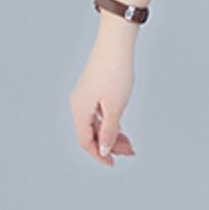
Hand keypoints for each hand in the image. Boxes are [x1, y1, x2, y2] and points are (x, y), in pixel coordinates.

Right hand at [69, 36, 136, 166]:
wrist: (115, 45)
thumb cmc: (115, 73)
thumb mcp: (115, 107)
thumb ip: (109, 130)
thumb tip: (104, 148)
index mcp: (80, 110)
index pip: (85, 141)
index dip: (99, 154)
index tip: (113, 163)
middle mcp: (79, 104)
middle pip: (91, 133)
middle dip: (109, 145)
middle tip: (128, 152)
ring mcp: (85, 97)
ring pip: (96, 124)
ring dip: (111, 135)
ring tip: (129, 142)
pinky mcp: (93, 90)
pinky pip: (99, 113)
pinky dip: (110, 122)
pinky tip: (121, 127)